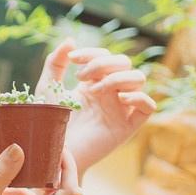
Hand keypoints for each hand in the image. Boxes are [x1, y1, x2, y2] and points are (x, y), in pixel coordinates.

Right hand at [0, 145, 81, 194]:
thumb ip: (0, 174)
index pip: (70, 194)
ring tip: (33, 159)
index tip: (57, 148)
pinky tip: (8, 189)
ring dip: (46, 178)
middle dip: (61, 171)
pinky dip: (30, 190)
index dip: (68, 169)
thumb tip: (19, 147)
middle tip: (48, 147)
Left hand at [35, 36, 156, 175]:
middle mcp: (110, 93)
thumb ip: (56, 64)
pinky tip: (119, 98)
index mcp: (94, 82)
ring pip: (138, 79)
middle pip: (124, 63)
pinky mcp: (126, 127)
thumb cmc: (47, 125)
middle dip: (103, 63)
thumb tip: (70, 40)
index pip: (105, 55)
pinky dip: (139, 97)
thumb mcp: (48, 89)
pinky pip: (148, 107)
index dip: (92, 52)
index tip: (73, 59)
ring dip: (118, 77)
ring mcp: (120, 109)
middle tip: (82, 77)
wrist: (51, 154)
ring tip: (95, 90)